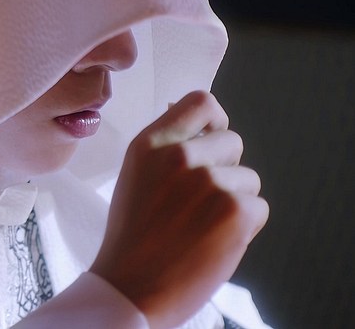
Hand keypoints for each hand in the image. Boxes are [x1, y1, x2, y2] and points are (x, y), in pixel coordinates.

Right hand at [89, 91, 268, 327]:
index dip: (214, 121)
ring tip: (201, 227)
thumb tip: (202, 122)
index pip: (201, 102)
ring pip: (248, 178)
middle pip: (232, 141)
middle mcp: (179, 155)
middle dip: (226, 168)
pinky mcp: (235, 210)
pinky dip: (244, 228)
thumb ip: (165, 148)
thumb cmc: (132, 237)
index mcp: (149, 144)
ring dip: (234, 202)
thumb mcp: (134, 176)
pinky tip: (213, 242)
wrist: (130, 287)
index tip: (210, 141)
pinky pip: (259, 208)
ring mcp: (208, 181)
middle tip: (199, 201)